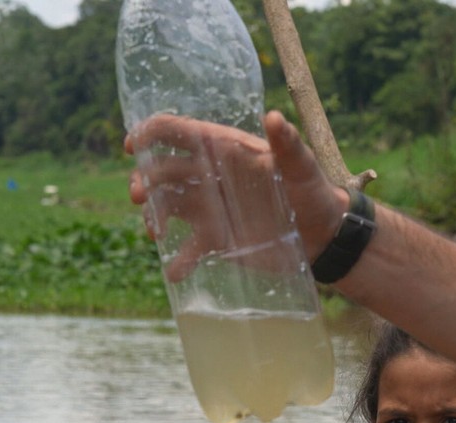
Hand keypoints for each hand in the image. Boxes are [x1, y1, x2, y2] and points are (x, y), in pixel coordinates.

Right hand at [126, 111, 345, 279]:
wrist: (324, 237)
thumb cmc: (314, 192)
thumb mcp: (302, 167)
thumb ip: (287, 144)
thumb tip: (273, 117)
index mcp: (223, 149)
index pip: (176, 131)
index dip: (148, 132)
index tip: (131, 145)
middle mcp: (209, 176)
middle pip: (160, 170)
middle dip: (142, 180)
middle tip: (139, 196)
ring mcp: (209, 208)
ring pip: (165, 207)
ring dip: (152, 216)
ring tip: (156, 232)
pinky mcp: (215, 239)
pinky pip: (186, 250)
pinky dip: (177, 262)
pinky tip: (175, 272)